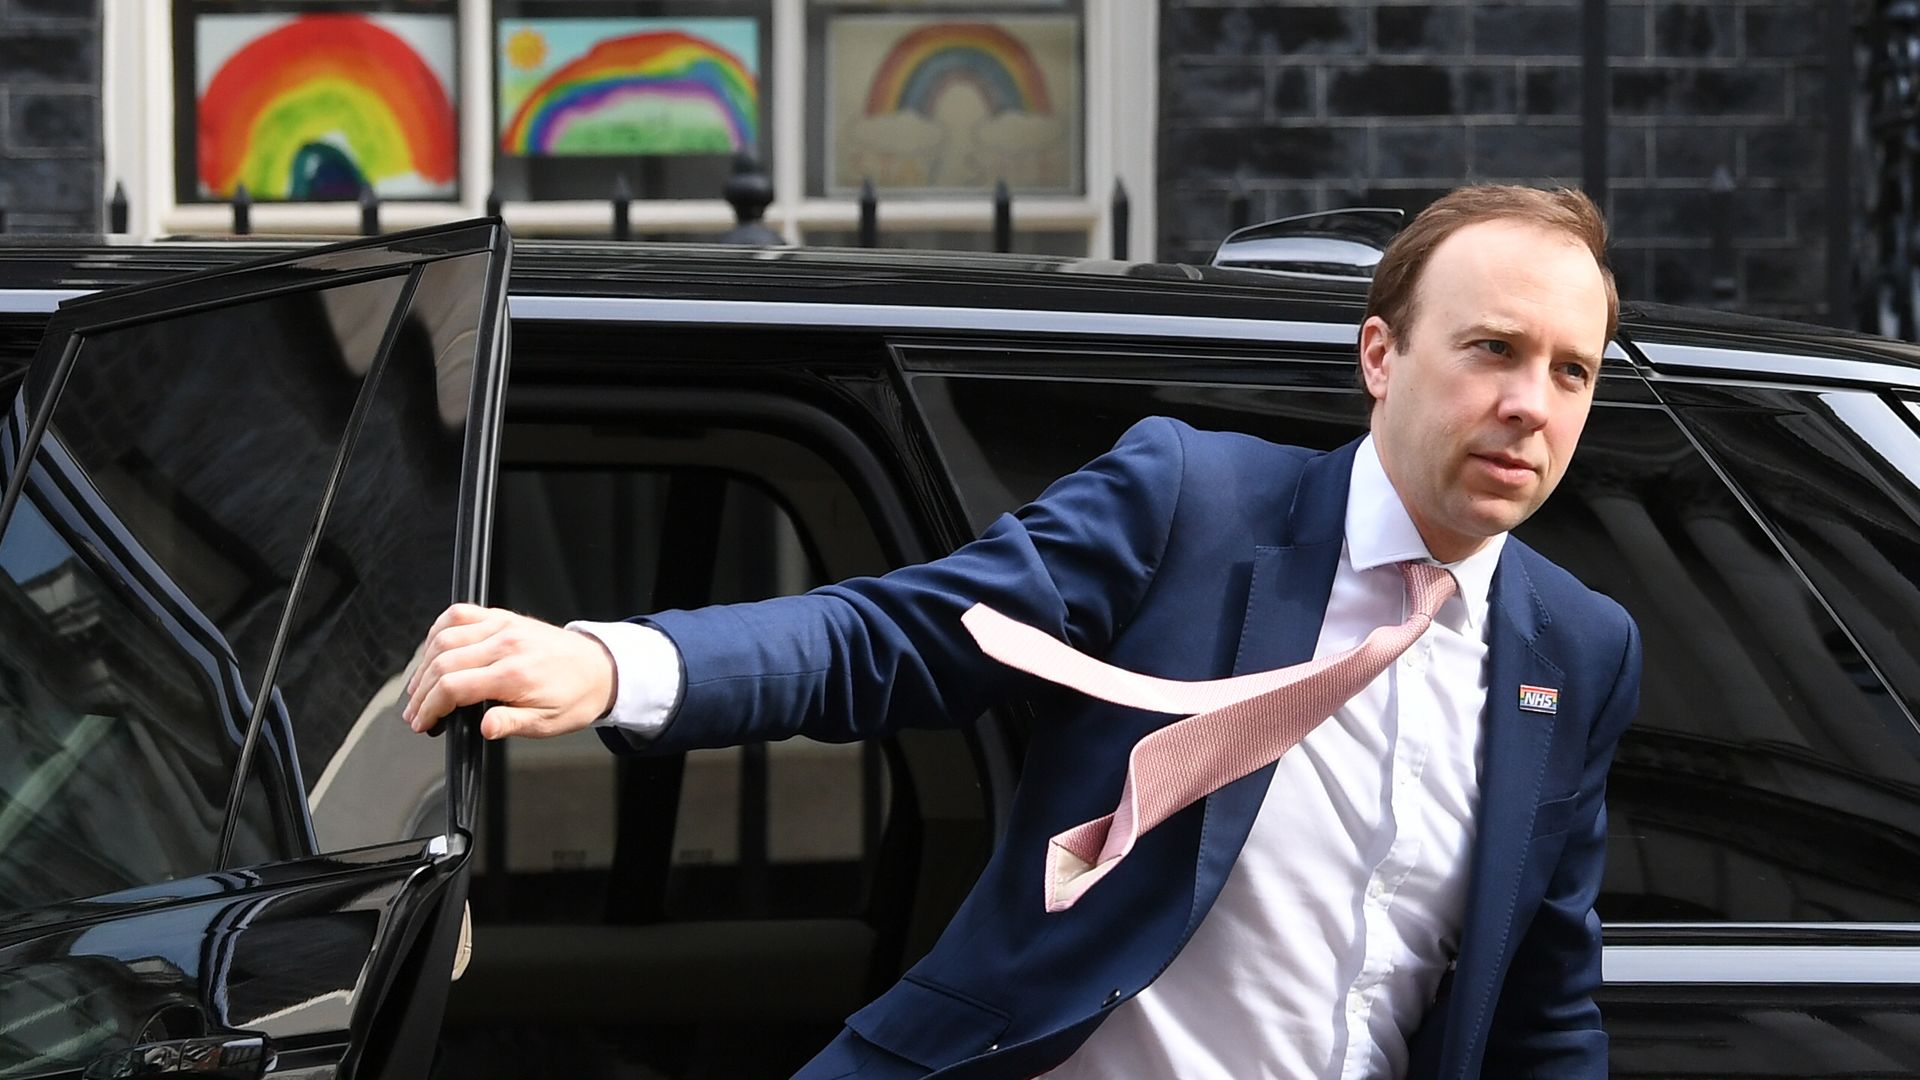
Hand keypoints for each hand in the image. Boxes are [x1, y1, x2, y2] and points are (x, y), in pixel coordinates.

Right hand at [403, 604, 616, 739]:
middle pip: (442, 661)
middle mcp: (506, 644)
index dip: (429, 707)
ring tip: (419, 689)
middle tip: (415, 712)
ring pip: (444, 636)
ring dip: (423, 663)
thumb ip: (511, 723)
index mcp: (515, 673)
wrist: (600, 669)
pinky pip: (459, 614)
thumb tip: (484, 728)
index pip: (452, 686)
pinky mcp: (503, 617)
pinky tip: (433, 651)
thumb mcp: (546, 723)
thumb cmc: (575, 696)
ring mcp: (503, 626)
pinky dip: (438, 631)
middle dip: (420, 691)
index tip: (422, 722)